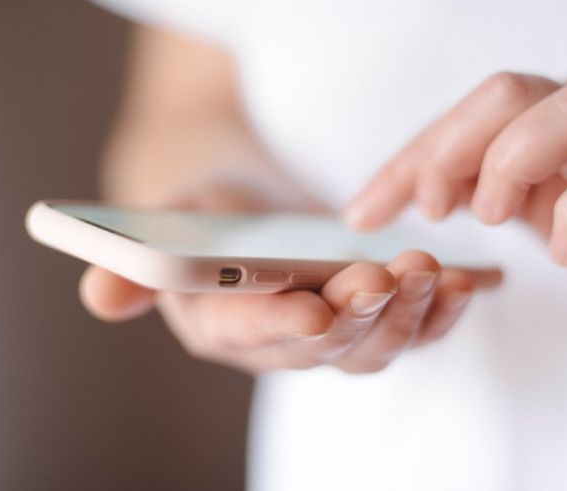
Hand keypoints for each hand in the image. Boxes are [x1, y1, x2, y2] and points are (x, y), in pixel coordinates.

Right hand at [79, 184, 500, 372]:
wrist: (239, 209)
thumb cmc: (199, 213)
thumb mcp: (159, 223)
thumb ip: (135, 261)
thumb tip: (101, 293)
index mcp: (217, 325)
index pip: (244, 334)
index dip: (276, 325)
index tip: (310, 311)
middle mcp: (276, 344)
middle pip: (322, 347)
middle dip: (357, 315)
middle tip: (385, 275)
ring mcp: (329, 338)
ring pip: (373, 346)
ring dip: (404, 312)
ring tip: (428, 269)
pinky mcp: (369, 320)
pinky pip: (410, 330)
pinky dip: (438, 312)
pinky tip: (466, 282)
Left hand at [345, 73, 566, 327]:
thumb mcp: (531, 202)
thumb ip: (475, 187)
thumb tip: (408, 190)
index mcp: (547, 118)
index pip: (465, 113)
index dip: (406, 160)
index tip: (362, 214)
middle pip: (512, 92)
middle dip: (455, 148)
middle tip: (434, 211)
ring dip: (516, 164)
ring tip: (494, 220)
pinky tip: (562, 252)